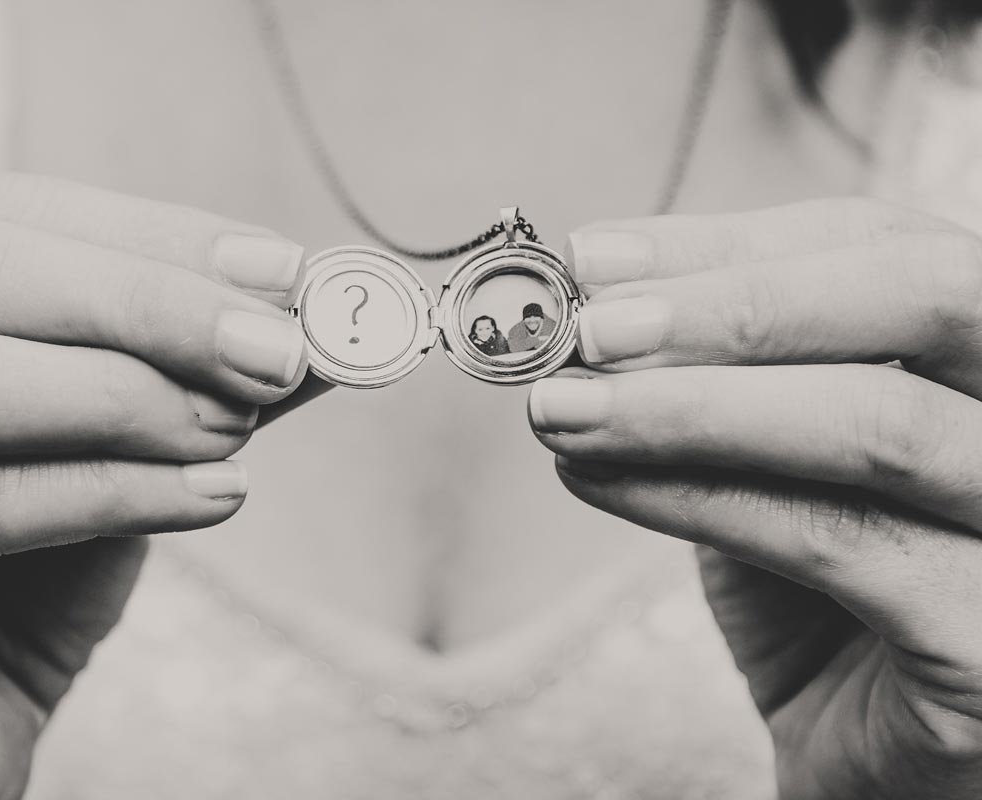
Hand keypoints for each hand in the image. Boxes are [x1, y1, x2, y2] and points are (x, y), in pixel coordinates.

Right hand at [0, 174, 317, 799]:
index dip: (146, 234)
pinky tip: (214, 497)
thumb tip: (299, 312)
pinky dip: (111, 491)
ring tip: (238, 429)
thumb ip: (182, 374)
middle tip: (276, 346)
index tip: (280, 270)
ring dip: (118, 393)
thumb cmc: (26, 570)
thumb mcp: (110, 446)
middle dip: (140, 299)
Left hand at [529, 198, 981, 798]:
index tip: (596, 257)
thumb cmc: (824, 599)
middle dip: (737, 300)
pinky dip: (693, 497)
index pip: (886, 248)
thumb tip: (600, 305)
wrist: (867, 760)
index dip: (734, 243)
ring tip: (563, 409)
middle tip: (591, 325)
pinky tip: (598, 480)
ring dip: (685, 406)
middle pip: (924, 297)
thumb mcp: (774, 461)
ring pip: (872, 423)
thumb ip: (722, 380)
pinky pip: (831, 537)